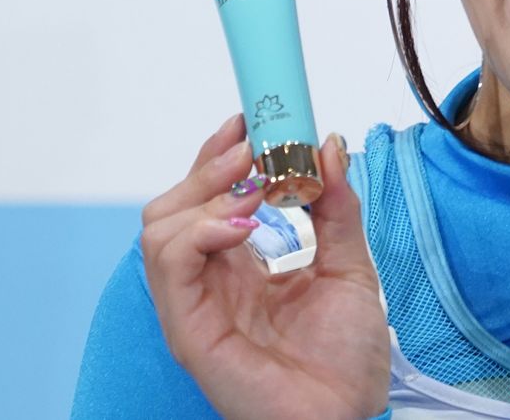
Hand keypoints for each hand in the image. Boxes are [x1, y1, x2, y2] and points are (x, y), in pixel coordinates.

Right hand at [141, 114, 391, 419]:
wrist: (350, 414)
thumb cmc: (347, 356)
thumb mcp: (349, 263)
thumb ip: (336, 205)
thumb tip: (328, 143)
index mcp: (241, 264)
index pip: (210, 197)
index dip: (220, 155)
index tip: (248, 120)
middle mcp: (211, 281)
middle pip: (175, 205)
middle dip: (210, 165)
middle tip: (252, 146)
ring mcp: (196, 305)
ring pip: (159, 230)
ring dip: (204, 195)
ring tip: (253, 189)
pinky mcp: (190, 331)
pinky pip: (170, 269)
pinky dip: (198, 233)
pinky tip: (240, 225)